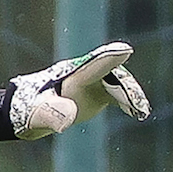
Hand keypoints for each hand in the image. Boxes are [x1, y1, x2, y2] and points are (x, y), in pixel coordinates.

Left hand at [8, 42, 151, 139]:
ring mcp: (93, 82)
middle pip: (110, 74)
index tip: (125, 51)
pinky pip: (118, 94)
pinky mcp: (99, 93)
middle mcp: (84, 75)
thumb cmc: (31, 110)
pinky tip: (140, 113)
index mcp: (70, 77)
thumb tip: (66, 120)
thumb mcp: (38, 114)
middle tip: (134, 102)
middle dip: (124, 85)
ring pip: (117, 83)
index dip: (107, 58)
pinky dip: (129, 102)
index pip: (91, 66)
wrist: (31, 110)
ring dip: (130, 94)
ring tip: (141, 110)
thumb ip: (52, 113)